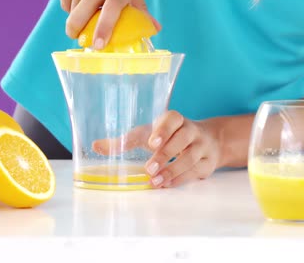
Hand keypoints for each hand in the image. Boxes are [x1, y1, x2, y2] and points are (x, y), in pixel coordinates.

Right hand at [58, 0, 159, 48]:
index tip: (98, 44)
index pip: (111, 12)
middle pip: (82, 16)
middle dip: (77, 32)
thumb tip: (154, 29)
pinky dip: (70, 5)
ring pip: (73, 11)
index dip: (104, 30)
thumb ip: (140, 7)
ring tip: (85, 9)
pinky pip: (65, 1)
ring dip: (77, 17)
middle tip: (80, 38)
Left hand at [92, 111, 222, 187]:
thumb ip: (124, 141)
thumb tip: (95, 146)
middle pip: (182, 139)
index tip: (151, 143)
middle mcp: (191, 130)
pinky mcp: (208, 162)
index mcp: (175, 119)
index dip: (163, 130)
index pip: (172, 119)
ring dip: (172, 170)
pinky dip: (181, 179)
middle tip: (149, 168)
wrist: (208, 141)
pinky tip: (167, 184)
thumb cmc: (168, 137)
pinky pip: (196, 171)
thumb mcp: (148, 134)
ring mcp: (202, 146)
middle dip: (165, 154)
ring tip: (155, 181)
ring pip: (190, 157)